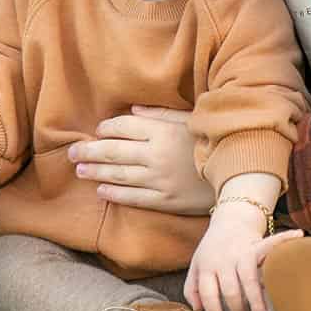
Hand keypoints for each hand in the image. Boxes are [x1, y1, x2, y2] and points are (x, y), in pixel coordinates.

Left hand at [71, 106, 208, 213]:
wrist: (238, 175)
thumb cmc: (211, 142)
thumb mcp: (189, 120)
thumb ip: (159, 114)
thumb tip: (132, 110)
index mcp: (162, 131)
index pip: (123, 127)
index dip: (106, 129)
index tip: (97, 131)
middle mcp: (156, 155)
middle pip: (113, 152)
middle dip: (89, 152)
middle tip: (72, 153)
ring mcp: (159, 180)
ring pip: (117, 176)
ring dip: (95, 173)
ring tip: (79, 171)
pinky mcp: (165, 200)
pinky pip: (132, 197)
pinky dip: (113, 194)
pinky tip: (100, 191)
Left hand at [182, 202, 302, 310]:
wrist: (229, 221)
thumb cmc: (214, 249)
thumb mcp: (197, 265)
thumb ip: (192, 288)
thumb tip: (197, 310)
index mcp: (207, 265)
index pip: (208, 292)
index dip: (213, 310)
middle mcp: (224, 259)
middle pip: (230, 289)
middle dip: (236, 309)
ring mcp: (242, 252)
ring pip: (248, 278)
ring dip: (255, 299)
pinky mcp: (256, 245)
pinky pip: (271, 244)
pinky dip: (285, 240)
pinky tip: (298, 238)